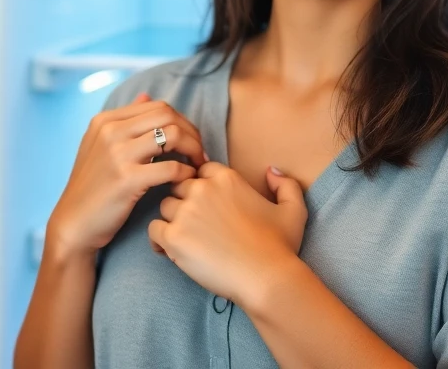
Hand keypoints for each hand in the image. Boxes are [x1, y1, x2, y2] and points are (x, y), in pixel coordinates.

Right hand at [46, 93, 206, 260]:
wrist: (74, 224)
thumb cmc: (93, 187)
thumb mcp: (100, 146)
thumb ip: (124, 120)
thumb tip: (146, 96)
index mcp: (105, 120)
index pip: (157, 106)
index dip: (181, 121)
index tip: (191, 140)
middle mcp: (110, 132)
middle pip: (168, 116)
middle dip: (192, 132)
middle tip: (200, 152)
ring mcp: (118, 155)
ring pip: (173, 135)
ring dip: (193, 150)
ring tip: (197, 166)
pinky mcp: (127, 180)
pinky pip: (171, 168)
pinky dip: (186, 173)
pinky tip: (186, 182)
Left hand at [147, 162, 307, 304]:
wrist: (266, 277)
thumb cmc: (280, 246)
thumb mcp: (293, 209)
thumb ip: (285, 184)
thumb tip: (271, 170)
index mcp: (226, 178)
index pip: (201, 170)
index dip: (202, 186)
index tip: (207, 204)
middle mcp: (203, 189)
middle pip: (180, 185)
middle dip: (185, 201)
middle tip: (196, 223)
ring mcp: (186, 212)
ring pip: (166, 206)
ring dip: (172, 220)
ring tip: (184, 238)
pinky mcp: (174, 237)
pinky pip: (153, 230)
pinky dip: (159, 240)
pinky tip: (170, 251)